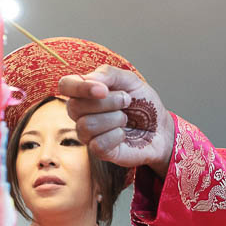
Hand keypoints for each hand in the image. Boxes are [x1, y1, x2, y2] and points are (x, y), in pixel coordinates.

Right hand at [58, 65, 175, 175]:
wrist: (161, 128)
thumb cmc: (143, 104)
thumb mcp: (130, 81)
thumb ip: (109, 74)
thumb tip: (89, 79)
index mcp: (85, 92)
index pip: (65, 85)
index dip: (80, 87)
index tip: (104, 89)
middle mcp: (81, 113)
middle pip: (75, 106)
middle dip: (108, 102)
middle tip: (126, 101)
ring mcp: (88, 134)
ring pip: (86, 125)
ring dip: (114, 118)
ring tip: (126, 118)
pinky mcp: (98, 151)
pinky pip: (98, 144)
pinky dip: (117, 135)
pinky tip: (124, 133)